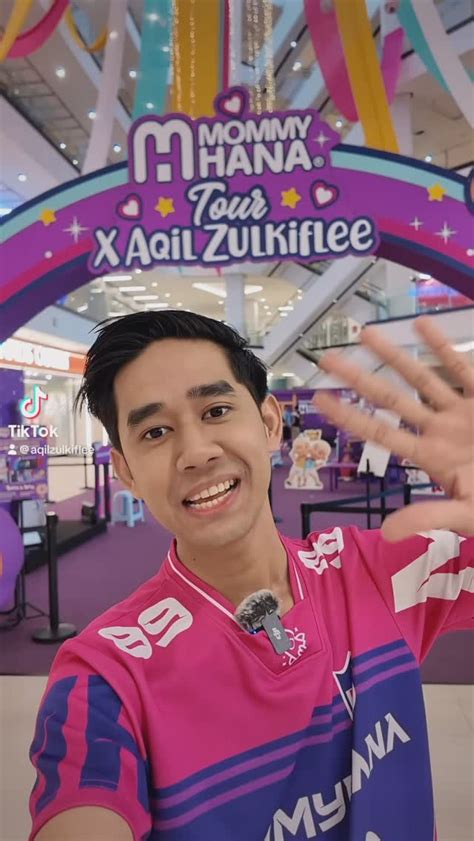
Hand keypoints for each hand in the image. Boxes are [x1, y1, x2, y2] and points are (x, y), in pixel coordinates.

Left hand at [313, 317, 473, 540]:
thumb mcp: (467, 514)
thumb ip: (428, 517)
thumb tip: (386, 533)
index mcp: (430, 456)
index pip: (381, 433)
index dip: (351, 417)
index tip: (320, 401)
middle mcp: (439, 430)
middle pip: (391, 400)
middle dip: (359, 380)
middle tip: (327, 360)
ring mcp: (462, 412)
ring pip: (421, 378)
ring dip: (394, 356)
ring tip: (365, 333)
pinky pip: (463, 368)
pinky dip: (443, 346)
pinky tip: (421, 325)